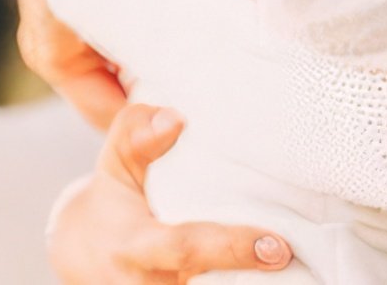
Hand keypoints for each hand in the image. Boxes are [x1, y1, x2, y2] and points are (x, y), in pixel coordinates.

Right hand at [46, 104, 292, 282]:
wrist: (89, 255)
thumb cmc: (114, 201)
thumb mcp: (114, 164)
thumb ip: (137, 136)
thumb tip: (175, 119)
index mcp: (135, 246)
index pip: (184, 248)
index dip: (230, 248)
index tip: (276, 246)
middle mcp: (151, 283)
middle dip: (254, 274)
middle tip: (296, 254)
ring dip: (255, 281)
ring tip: (298, 265)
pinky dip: (250, 281)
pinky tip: (284, 272)